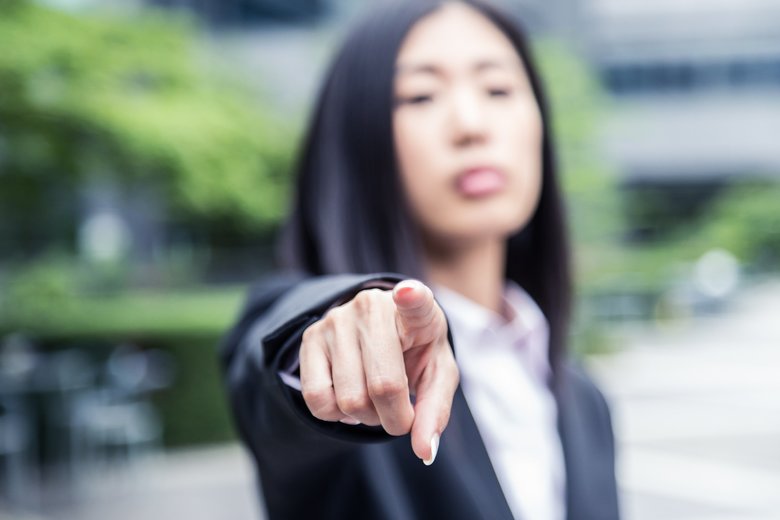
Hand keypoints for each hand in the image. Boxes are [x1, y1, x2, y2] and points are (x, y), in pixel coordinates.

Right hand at [299, 279, 457, 464]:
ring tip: (374, 400)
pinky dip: (336, 415)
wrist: (379, 330)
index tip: (409, 292)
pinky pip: (317, 399)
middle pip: (383, 386)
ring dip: (366, 418)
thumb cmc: (415, 352)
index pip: (414, 302)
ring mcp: (337, 320)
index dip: (412, 298)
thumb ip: (435, 410)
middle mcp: (372, 308)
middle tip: (399, 412)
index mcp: (415, 312)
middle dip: (394, 418)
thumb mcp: (436, 375)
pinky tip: (349, 398)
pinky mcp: (310, 338)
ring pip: (350, 400)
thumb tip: (425, 452)